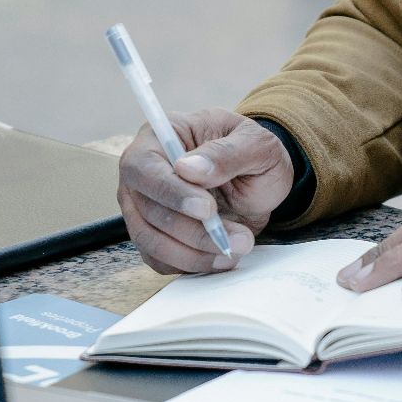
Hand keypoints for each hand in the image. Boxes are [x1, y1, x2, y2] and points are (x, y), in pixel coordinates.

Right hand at [116, 108, 293, 274]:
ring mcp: (142, 206)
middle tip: (237, 238)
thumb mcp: (255, 144)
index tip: (208, 209)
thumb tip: (188, 168)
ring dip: (194, 254)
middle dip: (193, 231)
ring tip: (236, 248)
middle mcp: (141, 172)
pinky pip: (159, 259)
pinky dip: (190, 264)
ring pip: (151, 240)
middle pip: (148, 210)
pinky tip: (220, 257)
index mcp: (159, 136)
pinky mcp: (153, 235)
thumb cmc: (252, 152)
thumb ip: (226, 153)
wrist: (259, 179)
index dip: (172, 192)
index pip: (145, 167)